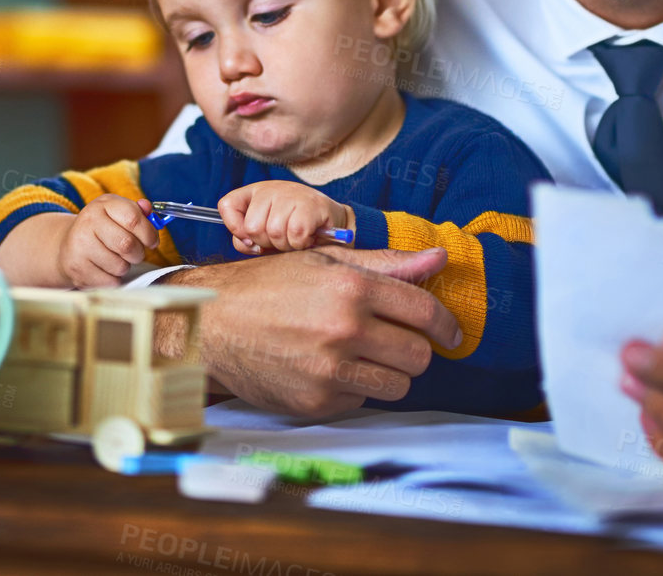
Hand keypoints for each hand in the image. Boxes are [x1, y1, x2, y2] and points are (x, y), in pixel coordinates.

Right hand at [57, 195, 160, 287]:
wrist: (67, 247)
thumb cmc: (101, 230)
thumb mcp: (117, 213)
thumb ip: (137, 211)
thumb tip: (147, 208)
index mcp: (102, 205)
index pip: (133, 219)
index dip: (149, 233)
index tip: (152, 241)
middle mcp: (88, 223)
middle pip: (127, 245)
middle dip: (139, 253)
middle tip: (136, 253)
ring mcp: (79, 246)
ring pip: (120, 266)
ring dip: (125, 266)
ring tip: (116, 259)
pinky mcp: (77, 269)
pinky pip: (110, 281)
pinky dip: (114, 279)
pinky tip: (105, 269)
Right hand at [161, 246, 461, 416]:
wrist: (211, 325)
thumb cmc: (267, 285)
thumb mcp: (324, 261)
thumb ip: (386, 265)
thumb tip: (437, 258)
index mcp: (351, 287)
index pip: (424, 312)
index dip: (445, 324)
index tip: (450, 333)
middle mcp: (345, 330)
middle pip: (419, 356)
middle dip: (415, 349)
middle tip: (396, 341)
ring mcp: (330, 371)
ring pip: (399, 385)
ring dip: (390, 372)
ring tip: (364, 356)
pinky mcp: (317, 403)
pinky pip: (363, 401)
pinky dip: (356, 387)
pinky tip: (330, 368)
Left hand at [217, 180, 353, 252]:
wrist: (329, 219)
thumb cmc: (293, 227)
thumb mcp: (265, 230)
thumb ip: (246, 239)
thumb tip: (249, 244)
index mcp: (255, 192)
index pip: (227, 205)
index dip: (235, 228)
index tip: (250, 239)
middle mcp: (270, 189)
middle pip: (252, 227)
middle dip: (267, 242)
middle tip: (281, 238)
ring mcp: (290, 194)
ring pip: (274, 232)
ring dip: (286, 244)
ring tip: (296, 238)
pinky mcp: (309, 205)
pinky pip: (295, 234)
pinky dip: (301, 244)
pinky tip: (307, 237)